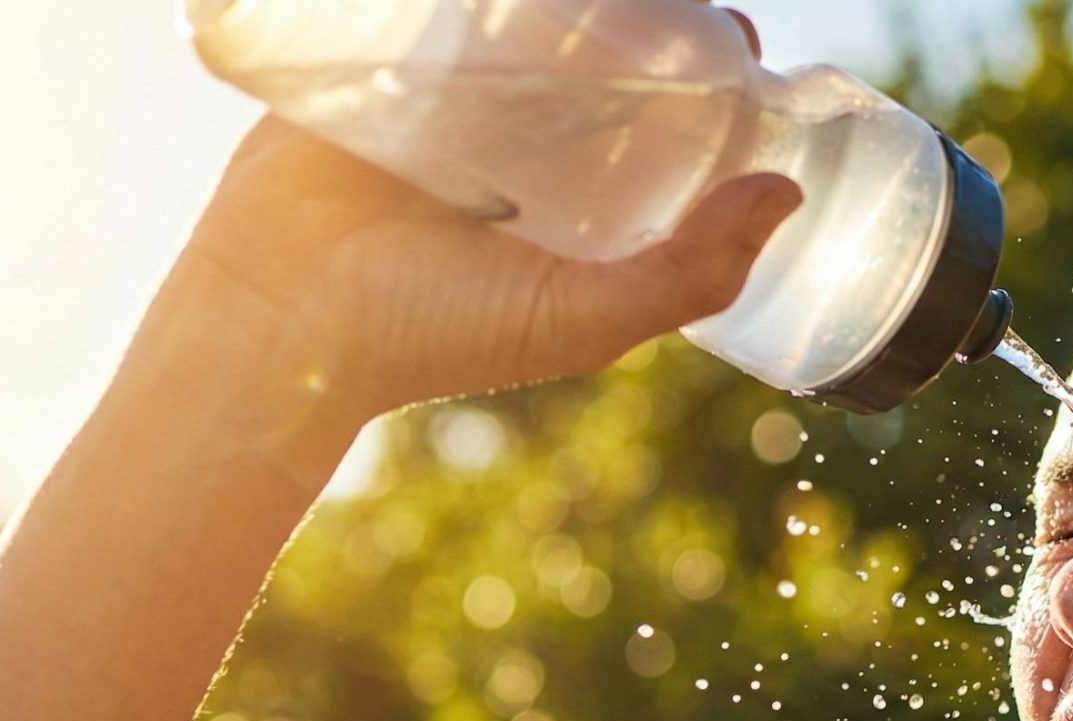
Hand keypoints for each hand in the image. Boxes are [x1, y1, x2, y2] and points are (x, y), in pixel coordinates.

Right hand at [164, 15, 797, 420]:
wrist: (283, 319)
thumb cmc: (432, 335)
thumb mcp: (583, 318)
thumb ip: (690, 271)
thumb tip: (789, 193)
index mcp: (575, 194)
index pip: (661, 112)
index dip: (708, 71)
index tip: (742, 40)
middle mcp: (521, 137)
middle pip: (602, 44)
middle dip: (645, 11)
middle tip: (683, 1)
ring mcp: (450, 92)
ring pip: (524, 14)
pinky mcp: (379, 56)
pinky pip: (430, 2)